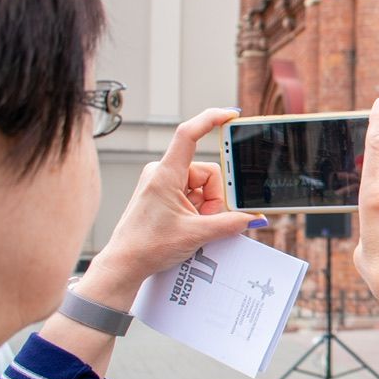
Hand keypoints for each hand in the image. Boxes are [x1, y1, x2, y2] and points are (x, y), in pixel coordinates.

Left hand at [87, 108, 258, 307]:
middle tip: (206, 219)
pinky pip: (192, 193)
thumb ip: (230, 224)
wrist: (124, 263)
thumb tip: (254, 217)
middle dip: (215, 197)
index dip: (211, 120)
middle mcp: (162, 173)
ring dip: (206, 206)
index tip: (231, 115)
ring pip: (201, 185)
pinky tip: (191, 224)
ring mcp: (162, 183)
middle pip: (206, 172)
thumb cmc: (147, 246)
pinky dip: (198, 208)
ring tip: (195, 226)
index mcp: (166, 174)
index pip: (189, 134)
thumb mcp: (197, 235)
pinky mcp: (163, 193)